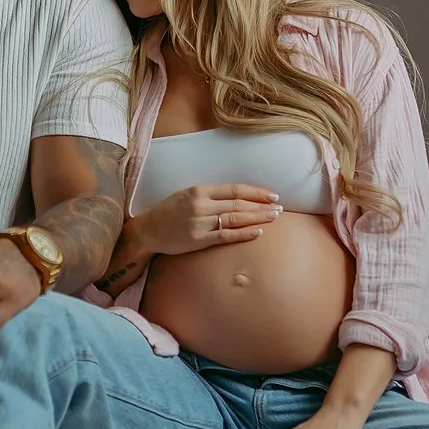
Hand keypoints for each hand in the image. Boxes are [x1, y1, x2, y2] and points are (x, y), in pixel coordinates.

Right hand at [95, 183, 282, 294]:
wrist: (148, 229)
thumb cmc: (169, 212)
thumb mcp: (187, 195)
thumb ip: (210, 195)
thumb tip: (238, 197)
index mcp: (199, 190)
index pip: (234, 189)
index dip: (255, 192)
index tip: (272, 195)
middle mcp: (201, 204)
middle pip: (238, 204)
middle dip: (261, 206)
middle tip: (280, 208)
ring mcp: (199, 222)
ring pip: (235, 218)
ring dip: (257, 218)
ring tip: (274, 218)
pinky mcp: (198, 239)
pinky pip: (225, 236)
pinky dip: (243, 234)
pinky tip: (257, 232)